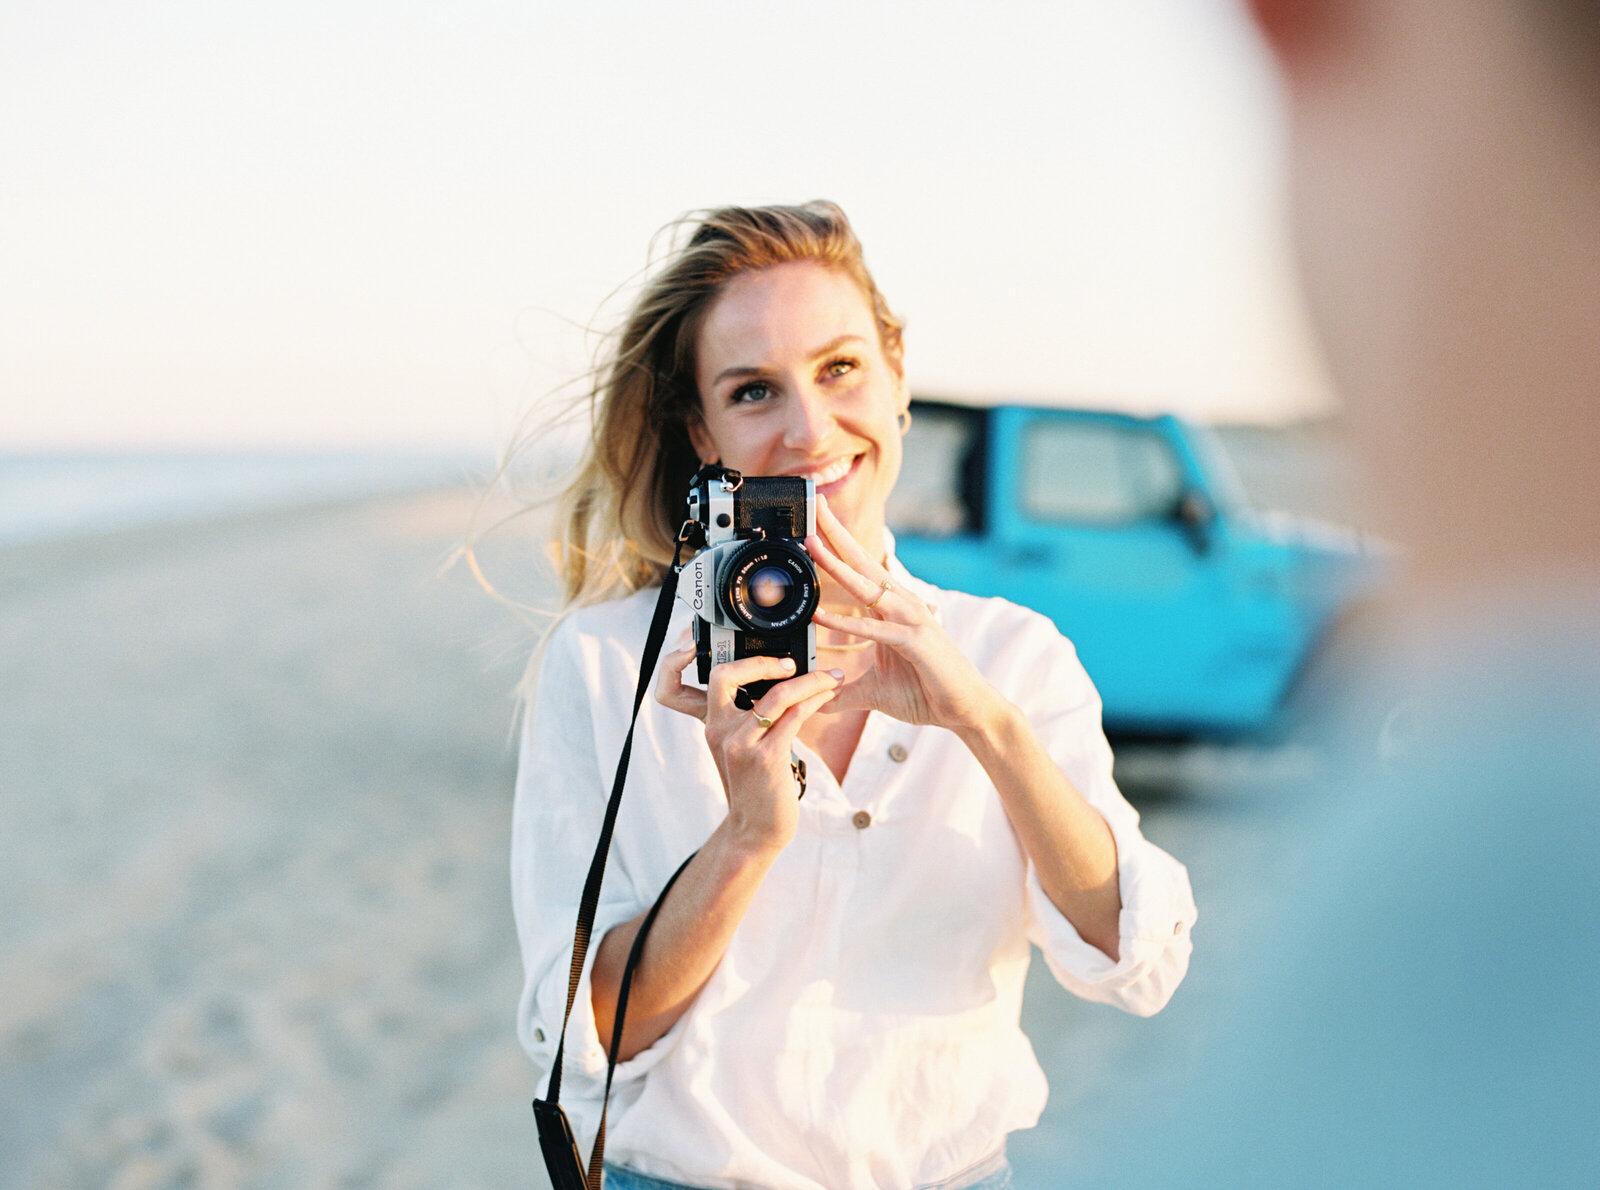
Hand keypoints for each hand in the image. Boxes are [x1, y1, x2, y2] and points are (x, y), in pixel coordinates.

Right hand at [656, 641, 840, 850]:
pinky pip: (795, 716)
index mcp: (712, 725)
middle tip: (793, 662)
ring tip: (832, 677)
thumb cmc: (755, 787)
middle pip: (726, 675)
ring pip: (776, 695)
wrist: (755, 830)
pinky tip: (829, 696)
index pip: (709, 679)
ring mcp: (742, 745)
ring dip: (810, 680)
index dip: (731, 659)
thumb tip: (781, 684)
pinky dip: (816, 700)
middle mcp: (720, 731)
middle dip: (762, 660)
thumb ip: (750, 718)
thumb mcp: (742, 749)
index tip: (769, 657)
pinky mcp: (766, 758)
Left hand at [806, 496, 1004, 731]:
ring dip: (837, 565)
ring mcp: (910, 620)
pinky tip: (821, 615)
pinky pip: (876, 629)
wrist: (965, 709)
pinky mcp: (915, 642)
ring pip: (866, 587)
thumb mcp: (874, 690)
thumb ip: (843, 691)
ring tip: (811, 543)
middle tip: (815, 502)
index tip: (814, 521)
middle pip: (862, 562)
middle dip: (836, 532)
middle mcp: (902, 605)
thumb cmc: (926, 691)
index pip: (859, 569)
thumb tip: (818, 698)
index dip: (837, 544)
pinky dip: (848, 623)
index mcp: (892, 607)